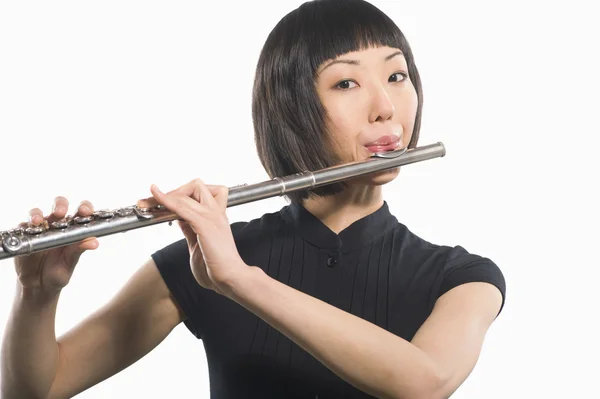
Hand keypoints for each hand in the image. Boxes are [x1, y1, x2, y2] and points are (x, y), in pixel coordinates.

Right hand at [14, 197, 98, 293]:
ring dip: (38, 214)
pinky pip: (23, 226)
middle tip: (60, 212)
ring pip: (38, 213)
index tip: (86, 211)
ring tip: (39, 222)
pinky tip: (28, 230)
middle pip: (59, 206)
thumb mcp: (70, 263)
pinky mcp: (25, 235)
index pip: (80, 213)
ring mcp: (41, 229)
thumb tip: (94, 242)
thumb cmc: (58, 272)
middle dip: (60, 205)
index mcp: (73, 230)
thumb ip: (79, 250)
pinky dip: (25, 226)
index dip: (84, 208)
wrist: (39, 286)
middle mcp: (57, 225)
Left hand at [142, 178, 248, 294]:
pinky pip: (182, 207)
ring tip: (146, 202)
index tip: (161, 202)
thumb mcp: (198, 242)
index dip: (180, 194)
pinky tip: (156, 197)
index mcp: (216, 216)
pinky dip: (166, 200)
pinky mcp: (205, 225)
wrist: (230, 278)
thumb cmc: (216, 266)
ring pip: (186, 193)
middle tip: (152, 202)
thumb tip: (179, 219)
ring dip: (163, 196)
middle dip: (173, 191)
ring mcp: (211, 217)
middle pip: (195, 185)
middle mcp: (215, 212)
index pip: (200, 192)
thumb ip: (190, 229)